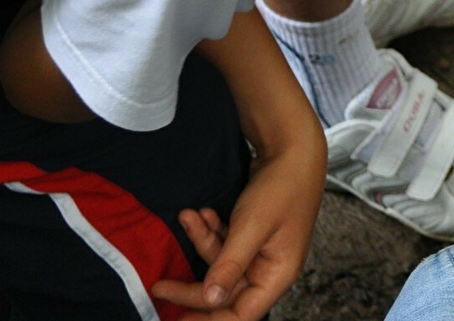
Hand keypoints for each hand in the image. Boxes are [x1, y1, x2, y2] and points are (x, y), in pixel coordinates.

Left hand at [152, 136, 324, 320]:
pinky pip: (224, 244)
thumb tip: (211, 298)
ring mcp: (261, 251)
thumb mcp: (252, 228)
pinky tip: (200, 214)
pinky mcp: (252, 235)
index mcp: (278, 274)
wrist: (293, 149)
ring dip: (202, 243)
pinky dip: (210, 231)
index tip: (177, 319)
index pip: (241, 314)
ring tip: (188, 218)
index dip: (208, 319)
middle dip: (193, 285)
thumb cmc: (282, 187)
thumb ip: (229, 265)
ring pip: (220, 264)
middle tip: (160, 284)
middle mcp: (270, 268)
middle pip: (225, 292)